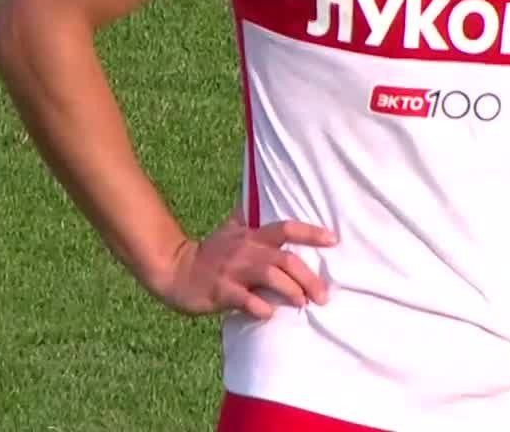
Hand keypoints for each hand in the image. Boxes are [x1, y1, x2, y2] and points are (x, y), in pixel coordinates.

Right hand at [151, 216, 338, 319]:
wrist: (175, 271)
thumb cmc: (209, 254)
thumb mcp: (229, 230)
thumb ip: (245, 216)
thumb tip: (255, 195)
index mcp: (252, 236)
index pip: (287, 229)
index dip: (311, 232)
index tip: (334, 240)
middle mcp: (246, 250)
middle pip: (286, 259)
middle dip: (309, 277)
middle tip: (323, 296)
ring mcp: (234, 271)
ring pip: (270, 277)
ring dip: (291, 291)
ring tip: (303, 304)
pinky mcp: (222, 292)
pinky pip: (246, 300)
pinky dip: (261, 307)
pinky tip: (270, 314)